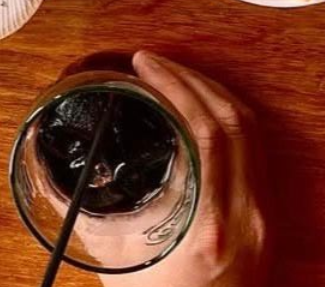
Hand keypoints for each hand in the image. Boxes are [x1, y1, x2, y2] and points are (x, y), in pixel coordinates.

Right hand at [98, 51, 269, 286]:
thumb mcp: (119, 263)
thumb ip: (93, 216)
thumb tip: (56, 172)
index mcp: (211, 223)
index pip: (207, 131)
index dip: (177, 86)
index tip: (145, 66)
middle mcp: (247, 216)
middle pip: (235, 121)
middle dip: (191, 78)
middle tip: (152, 62)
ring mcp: (263, 216)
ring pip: (251, 131)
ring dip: (211, 93)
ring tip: (172, 76)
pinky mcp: (268, 218)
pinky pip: (255, 150)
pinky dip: (227, 118)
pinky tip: (198, 111)